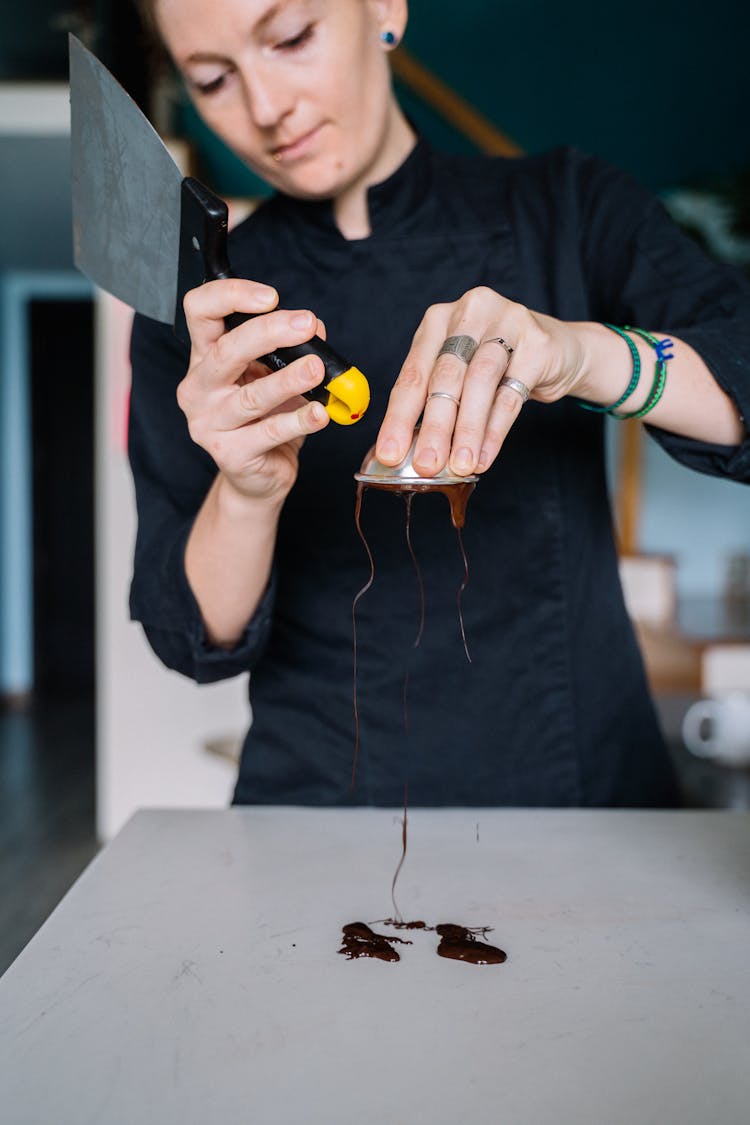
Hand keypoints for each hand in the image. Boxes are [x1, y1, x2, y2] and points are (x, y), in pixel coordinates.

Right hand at [177, 278, 329, 505]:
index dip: (231, 295)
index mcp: (204, 358)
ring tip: (317, 368)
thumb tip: (315, 326)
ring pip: (251, 396)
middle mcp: (199, 387)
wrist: (257, 477)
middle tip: (306, 324)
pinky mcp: (229, 454)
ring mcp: (209, 423)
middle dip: (269, 332)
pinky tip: (320, 413)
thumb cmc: (264, 419)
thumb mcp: (274, 376)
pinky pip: (269, 432)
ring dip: (288, 380)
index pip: (200, 311)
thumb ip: (290, 349)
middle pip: (226, 350)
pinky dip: (299, 421)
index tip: (271, 296)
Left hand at [376, 287, 586, 475]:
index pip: (413, 374)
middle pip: (446, 376)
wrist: (557, 350)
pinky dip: (495, 431)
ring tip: (460, 465)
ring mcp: (507, 323)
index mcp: (438, 320)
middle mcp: (470, 313)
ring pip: (480, 382)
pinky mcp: (539, 345)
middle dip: (434, 427)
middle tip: (426, 465)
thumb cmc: (496, 364)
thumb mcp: (459, 371)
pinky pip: (512, 394)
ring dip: (467, 430)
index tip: (390, 454)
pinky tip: (485, 456)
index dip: (399, 417)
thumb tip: (407, 453)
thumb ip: (435, 403)